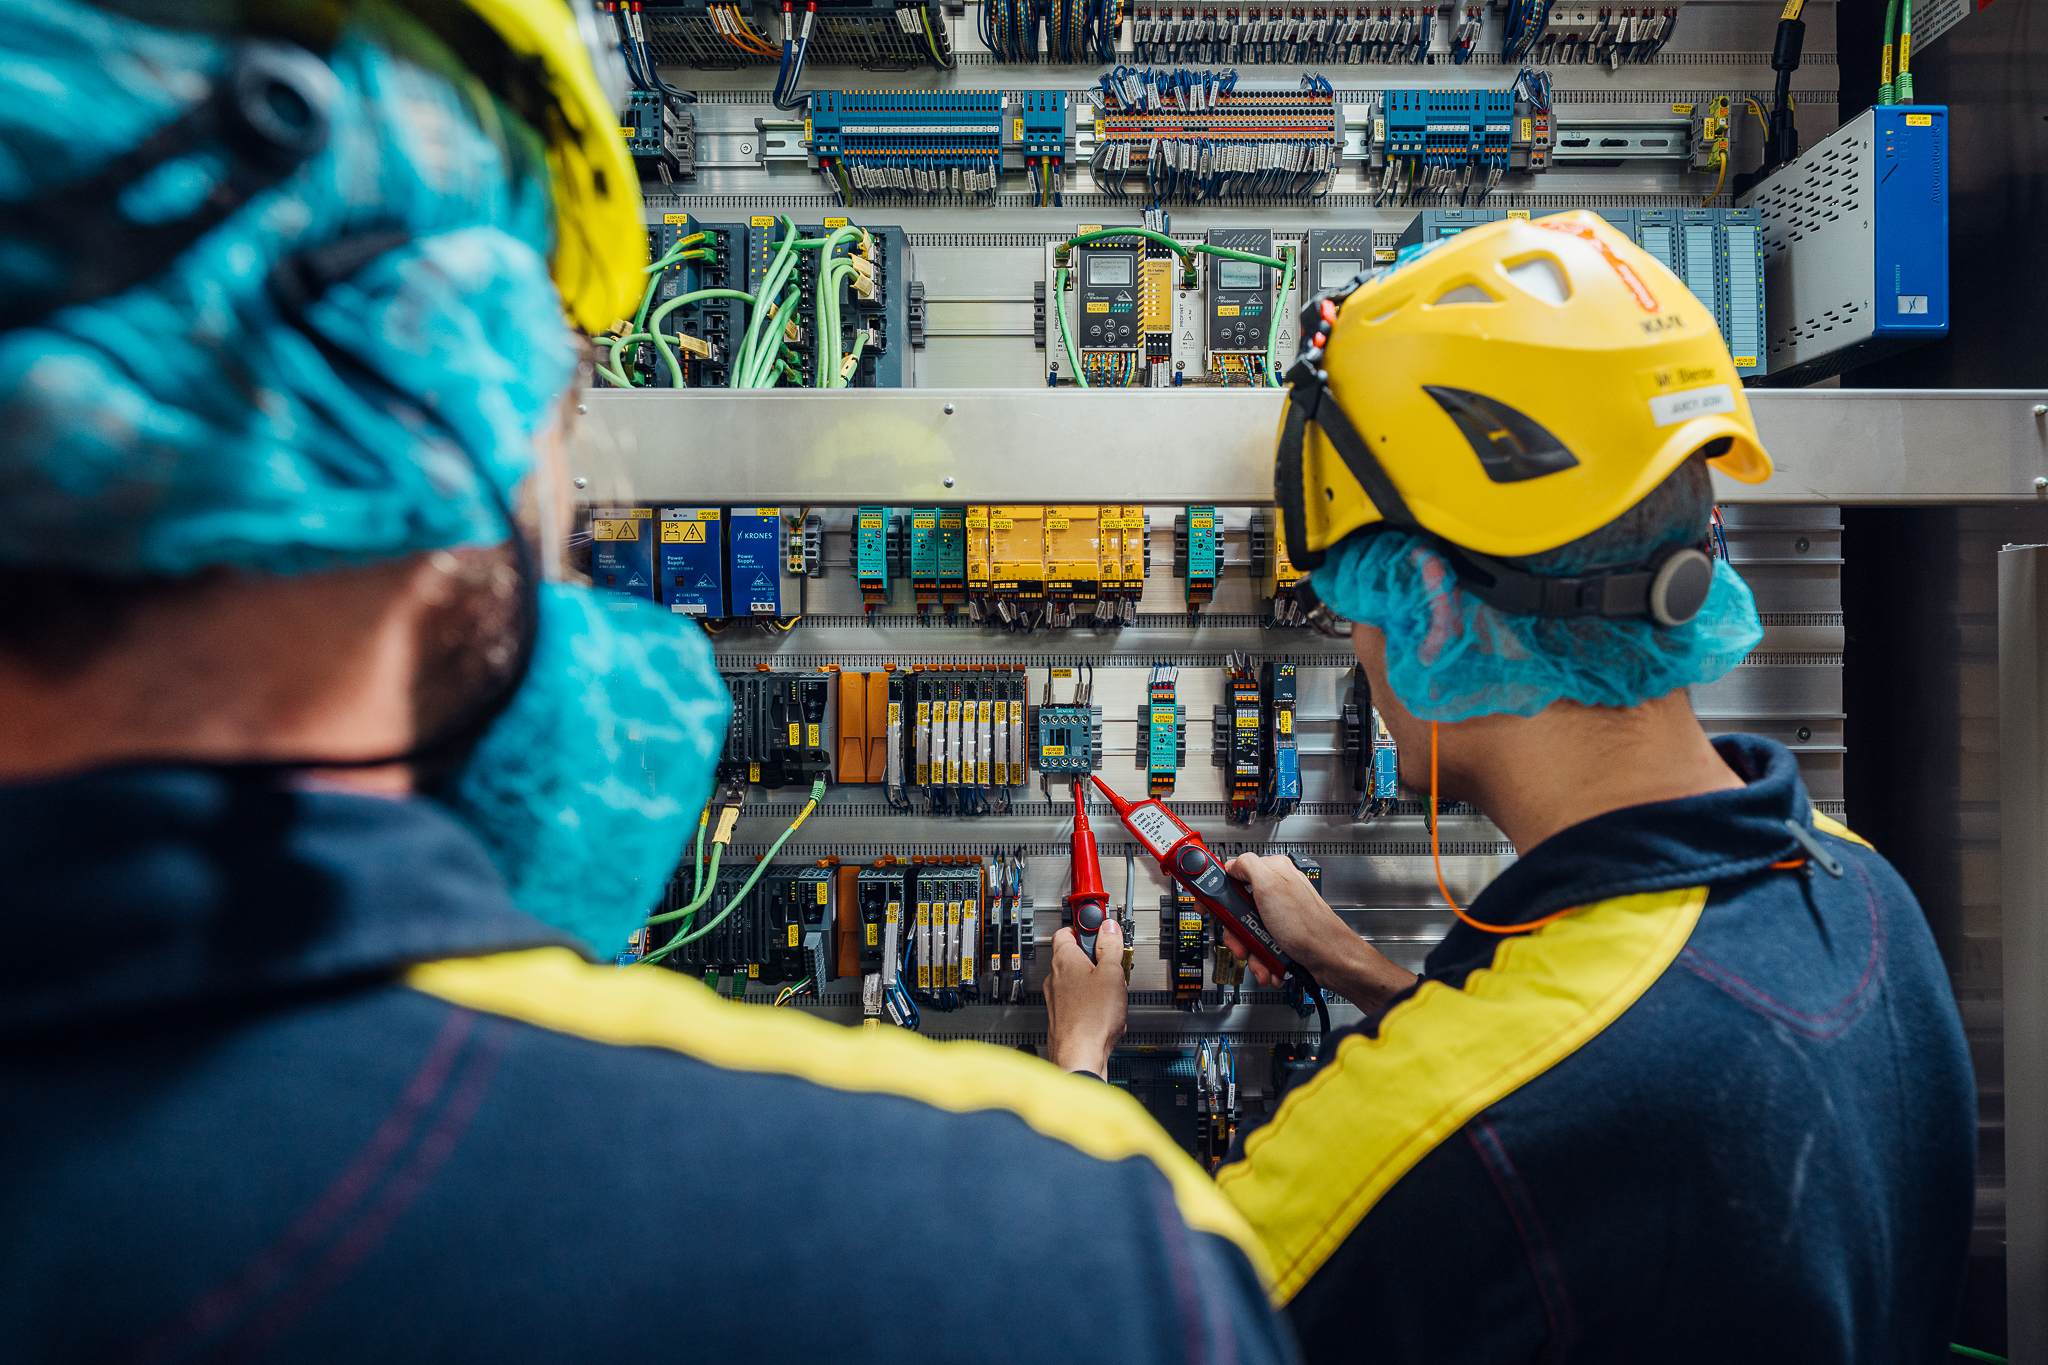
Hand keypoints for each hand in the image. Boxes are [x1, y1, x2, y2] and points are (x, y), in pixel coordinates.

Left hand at [1044, 919, 1126, 1076]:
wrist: (1079, 1058)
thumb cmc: (1091, 1019)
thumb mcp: (1111, 974)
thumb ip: (1111, 947)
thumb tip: (1109, 928)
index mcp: (1064, 960)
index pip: (1067, 930)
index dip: (1086, 927)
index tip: (1101, 928)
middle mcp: (1055, 978)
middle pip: (1076, 957)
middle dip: (1098, 961)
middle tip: (1115, 966)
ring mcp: (1056, 999)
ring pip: (1080, 982)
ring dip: (1098, 985)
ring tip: (1114, 994)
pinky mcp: (1063, 1018)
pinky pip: (1081, 1003)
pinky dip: (1094, 1005)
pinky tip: (1108, 1014)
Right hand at [1218, 855, 1416, 1010]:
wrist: (1330, 959)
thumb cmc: (1308, 925)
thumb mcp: (1271, 886)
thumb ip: (1248, 866)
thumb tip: (1232, 863)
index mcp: (1272, 873)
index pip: (1232, 875)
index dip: (1216, 892)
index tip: (1207, 906)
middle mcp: (1275, 892)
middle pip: (1236, 910)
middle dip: (1236, 931)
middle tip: (1240, 940)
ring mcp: (1278, 915)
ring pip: (1247, 931)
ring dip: (1249, 950)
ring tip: (1259, 958)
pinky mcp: (1282, 935)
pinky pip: (1260, 945)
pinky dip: (1261, 958)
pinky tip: (1269, 964)